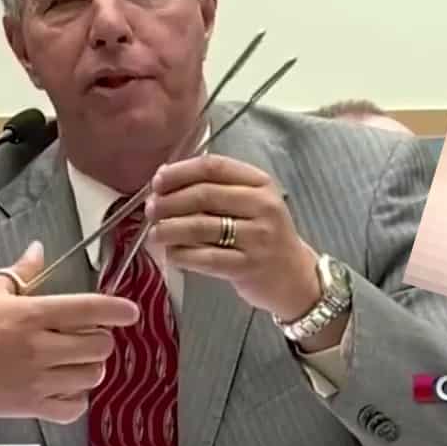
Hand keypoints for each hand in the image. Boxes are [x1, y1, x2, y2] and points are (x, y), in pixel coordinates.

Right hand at [0, 241, 140, 429]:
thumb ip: (21, 271)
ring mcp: (37, 380)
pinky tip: (66, 385)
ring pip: (92, 375)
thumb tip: (38, 249)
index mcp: (32, 316)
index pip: (88, 310)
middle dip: (102, 338)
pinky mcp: (32, 406)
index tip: (130, 311)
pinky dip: (77, 397)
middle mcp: (39, 348)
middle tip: (90, 334)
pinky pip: (74, 407)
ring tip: (78, 359)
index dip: (117, 309)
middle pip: (99, 345)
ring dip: (92, 366)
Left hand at [146, 154, 320, 320]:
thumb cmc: (264, 236)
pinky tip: (172, 254)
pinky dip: (182, 254)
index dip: (180, 172)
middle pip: (204, 195)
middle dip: (169, 201)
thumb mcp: (252, 203)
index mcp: (260, 183)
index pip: (214, 167)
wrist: (296, 278)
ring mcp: (257, 237)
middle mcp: (262, 206)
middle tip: (150, 209)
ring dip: (169, 229)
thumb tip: (165, 180)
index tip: (158, 181)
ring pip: (200, 227)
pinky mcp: (248, 267)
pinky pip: (205, 257)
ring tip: (154, 234)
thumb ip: (217, 189)